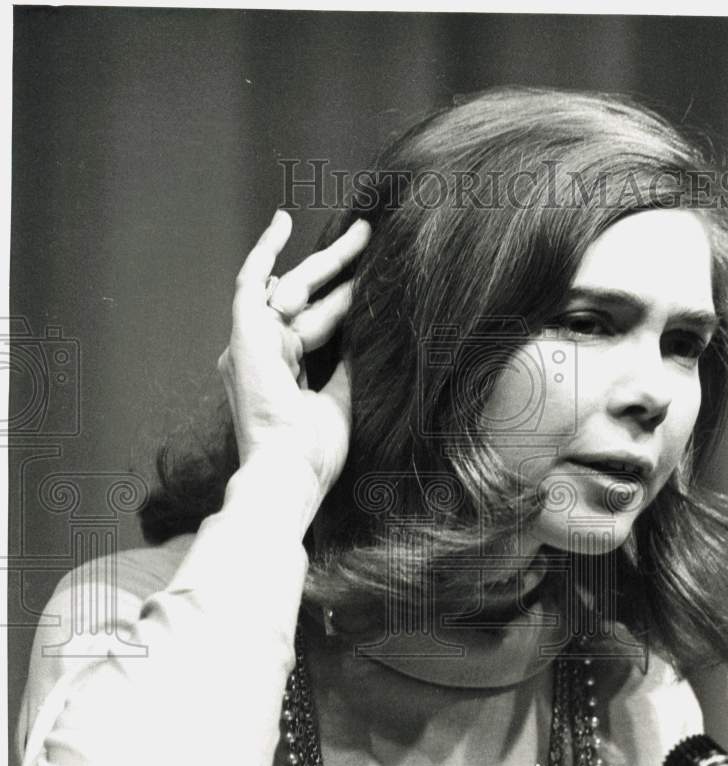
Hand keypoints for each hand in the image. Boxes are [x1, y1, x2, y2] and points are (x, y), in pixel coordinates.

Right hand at [217, 210, 369, 495]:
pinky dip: (264, 251)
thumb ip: (346, 365)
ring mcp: (250, 344)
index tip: (372, 278)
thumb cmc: (314, 452)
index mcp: (281, 372)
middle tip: (370, 238)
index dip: (344, 299)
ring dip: (329, 261)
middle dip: (338, 268)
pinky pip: (252, 283)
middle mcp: (262, 353)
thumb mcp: (341, 400)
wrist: (290, 471)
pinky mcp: (243, 336)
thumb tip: (365, 334)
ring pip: (291, 287)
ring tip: (365, 234)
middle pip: (305, 299)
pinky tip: (281, 222)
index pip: (316, 323)